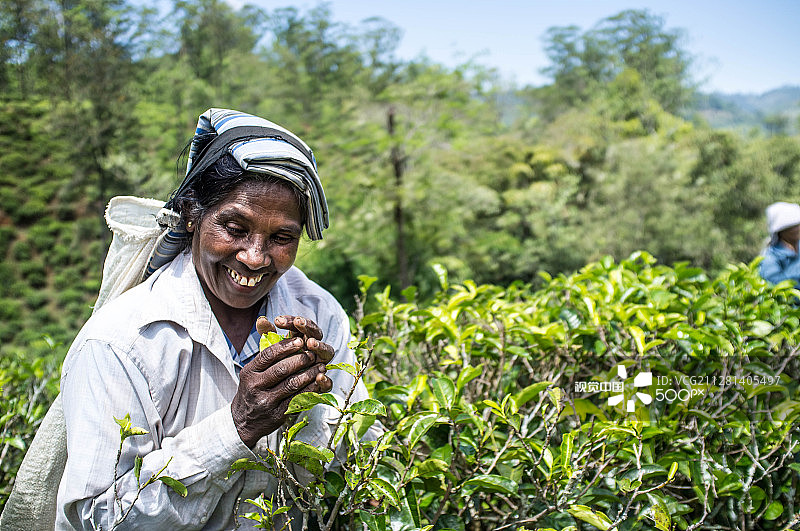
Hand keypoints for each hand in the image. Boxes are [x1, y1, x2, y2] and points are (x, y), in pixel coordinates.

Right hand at [231, 315, 333, 447]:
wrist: (243, 421)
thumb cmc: (252, 388)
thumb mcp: (252, 368)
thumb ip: (263, 346)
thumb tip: (264, 319)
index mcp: (250, 371)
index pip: (269, 355)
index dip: (286, 346)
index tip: (300, 340)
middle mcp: (255, 386)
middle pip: (282, 369)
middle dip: (301, 358)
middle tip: (313, 352)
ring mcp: (266, 401)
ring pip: (292, 384)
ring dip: (309, 373)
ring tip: (320, 365)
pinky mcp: (277, 414)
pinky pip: (297, 399)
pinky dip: (310, 389)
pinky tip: (318, 381)